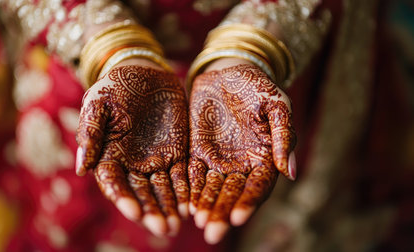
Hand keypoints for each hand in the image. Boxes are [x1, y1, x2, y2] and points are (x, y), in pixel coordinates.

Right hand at [76, 64, 188, 236]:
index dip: (124, 198)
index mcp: (110, 156)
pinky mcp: (177, 151)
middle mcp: (133, 164)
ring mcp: (156, 159)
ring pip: (163, 188)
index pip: (115, 184)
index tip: (135, 213)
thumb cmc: (115, 86)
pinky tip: (193, 202)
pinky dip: (187, 188)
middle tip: (164, 228)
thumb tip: (83, 168)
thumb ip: (90, 132)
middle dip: (152, 210)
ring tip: (180, 222)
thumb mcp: (98, 102)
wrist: (143, 71)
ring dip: (171, 206)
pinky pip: (183, 173)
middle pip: (142, 192)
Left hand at [188, 64, 295, 243]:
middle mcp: (241, 164)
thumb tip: (290, 172)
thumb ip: (283, 136)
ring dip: (206, 206)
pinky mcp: (198, 150)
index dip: (248, 203)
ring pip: (212, 189)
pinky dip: (190, 188)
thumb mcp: (277, 105)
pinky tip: (184, 203)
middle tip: (212, 233)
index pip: (257, 187)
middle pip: (233, 194)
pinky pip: (194, 173)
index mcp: (264, 157)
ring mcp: (219, 159)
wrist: (230, 70)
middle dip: (223, 213)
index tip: (238, 218)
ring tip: (197, 222)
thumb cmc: (258, 86)